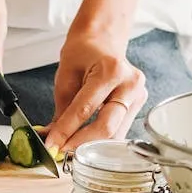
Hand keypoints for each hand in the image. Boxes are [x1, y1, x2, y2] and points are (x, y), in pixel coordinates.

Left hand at [46, 22, 147, 154]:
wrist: (103, 39)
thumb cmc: (83, 52)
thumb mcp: (66, 76)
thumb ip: (61, 111)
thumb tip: (51, 139)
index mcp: (110, 70)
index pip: (85, 109)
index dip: (66, 131)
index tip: (52, 146)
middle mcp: (129, 83)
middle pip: (107, 127)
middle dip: (81, 144)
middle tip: (61, 153)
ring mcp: (139, 95)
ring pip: (115, 134)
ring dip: (92, 146)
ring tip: (70, 150)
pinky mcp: (140, 104)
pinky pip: (120, 129)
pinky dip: (101, 139)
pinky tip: (86, 142)